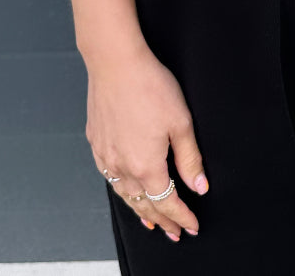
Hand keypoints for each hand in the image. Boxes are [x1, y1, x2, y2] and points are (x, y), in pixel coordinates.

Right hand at [85, 41, 206, 242]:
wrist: (115, 63)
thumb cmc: (150, 86)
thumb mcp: (181, 122)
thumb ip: (189, 158)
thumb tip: (199, 186)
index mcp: (146, 165)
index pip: (167, 202)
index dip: (181, 216)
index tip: (191, 225)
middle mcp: (122, 167)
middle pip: (144, 204)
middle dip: (162, 220)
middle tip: (174, 232)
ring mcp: (105, 156)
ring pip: (123, 194)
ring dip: (139, 209)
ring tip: (151, 220)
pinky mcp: (96, 142)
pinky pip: (108, 176)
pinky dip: (121, 189)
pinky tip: (125, 188)